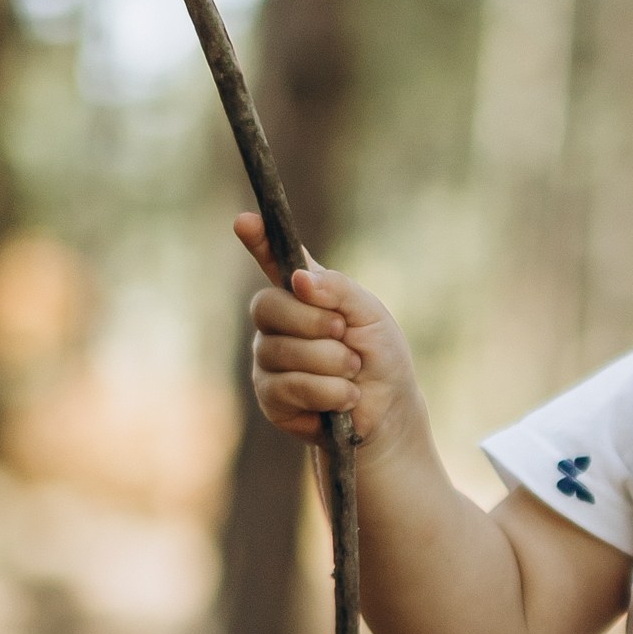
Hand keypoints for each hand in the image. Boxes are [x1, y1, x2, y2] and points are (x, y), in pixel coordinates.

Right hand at [236, 213, 418, 453]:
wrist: (388, 411)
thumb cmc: (380, 356)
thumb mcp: (371, 315)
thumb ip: (338, 290)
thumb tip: (300, 280)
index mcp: (302, 292)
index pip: (273, 259)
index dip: (258, 241)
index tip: (244, 222)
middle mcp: (278, 321)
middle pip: (267, 306)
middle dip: (313, 322)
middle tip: (345, 336)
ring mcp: (268, 358)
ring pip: (281, 350)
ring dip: (331, 363)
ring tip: (353, 373)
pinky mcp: (270, 396)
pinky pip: (288, 386)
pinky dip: (327, 392)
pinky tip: (343, 399)